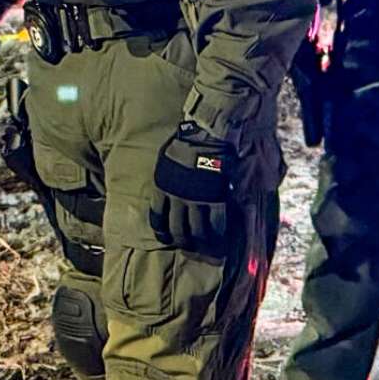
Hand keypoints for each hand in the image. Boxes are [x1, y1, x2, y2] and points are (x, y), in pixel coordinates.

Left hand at [149, 122, 234, 255]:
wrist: (206, 133)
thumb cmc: (184, 142)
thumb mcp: (164, 159)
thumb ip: (164, 177)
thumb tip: (165, 190)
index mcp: (161, 188)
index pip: (157, 218)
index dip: (162, 232)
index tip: (166, 237)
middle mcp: (177, 198)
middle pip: (177, 229)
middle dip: (182, 241)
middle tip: (188, 245)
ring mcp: (197, 199)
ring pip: (197, 230)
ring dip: (201, 240)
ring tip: (206, 245)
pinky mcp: (215, 197)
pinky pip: (217, 221)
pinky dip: (219, 230)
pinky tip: (221, 235)